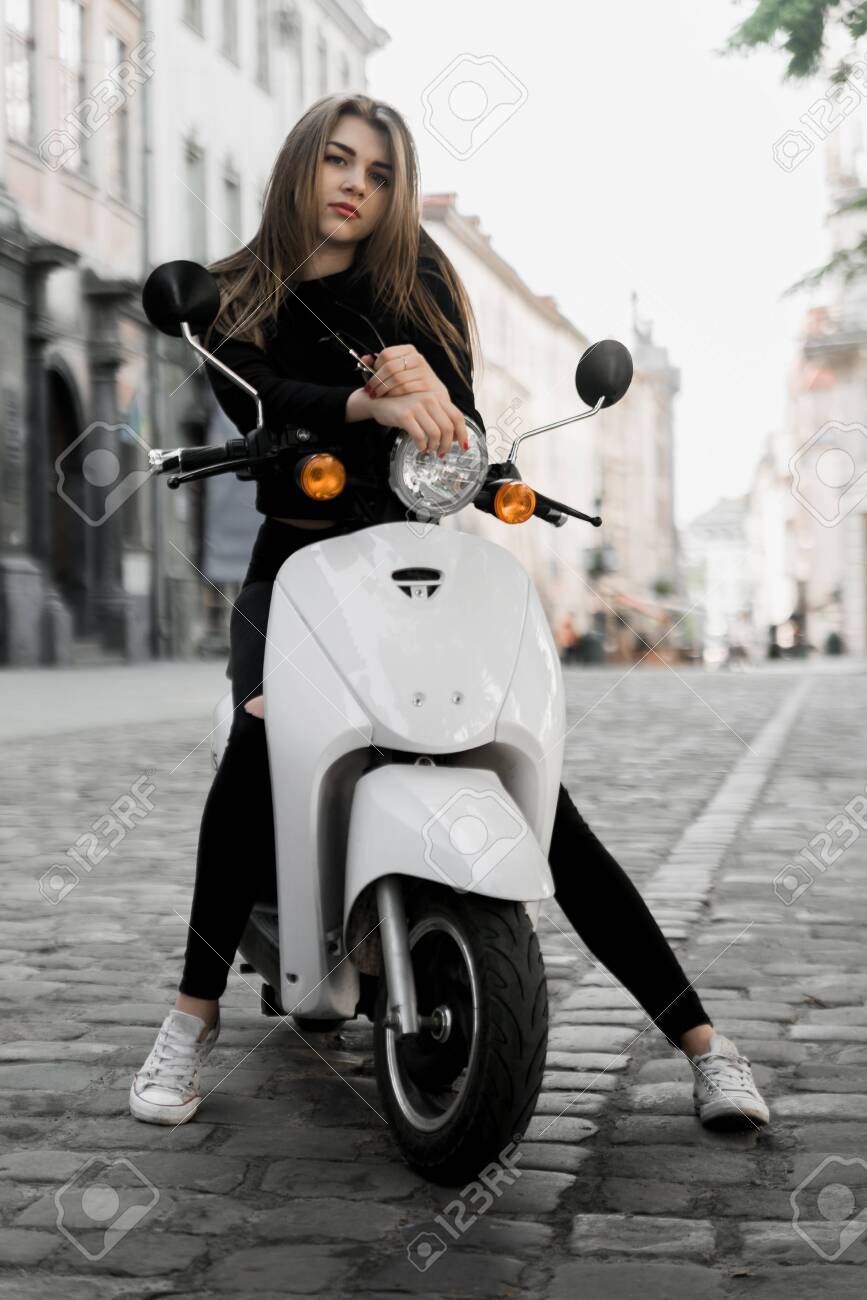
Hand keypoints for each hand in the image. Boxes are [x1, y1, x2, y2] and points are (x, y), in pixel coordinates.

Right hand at [349, 388, 468, 457]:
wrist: (378, 402)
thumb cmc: (403, 407)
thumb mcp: (424, 409)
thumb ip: (440, 418)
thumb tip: (456, 438)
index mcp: (436, 397)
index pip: (457, 416)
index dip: (463, 433)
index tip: (463, 446)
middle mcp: (429, 399)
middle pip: (448, 428)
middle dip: (447, 445)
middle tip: (442, 453)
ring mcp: (416, 407)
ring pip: (435, 433)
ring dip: (434, 446)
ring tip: (429, 450)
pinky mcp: (404, 416)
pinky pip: (419, 436)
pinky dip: (421, 446)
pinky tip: (420, 447)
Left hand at [359, 345, 447, 402]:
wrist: (434, 396)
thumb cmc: (411, 382)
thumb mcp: (397, 370)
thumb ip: (380, 364)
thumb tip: (364, 359)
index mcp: (409, 350)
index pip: (387, 354)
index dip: (375, 366)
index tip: (371, 375)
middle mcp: (417, 358)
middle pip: (390, 367)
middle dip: (377, 380)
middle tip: (369, 389)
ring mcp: (424, 371)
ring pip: (396, 378)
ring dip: (383, 388)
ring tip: (376, 394)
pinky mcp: (427, 384)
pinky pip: (405, 388)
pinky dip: (393, 393)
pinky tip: (388, 397)